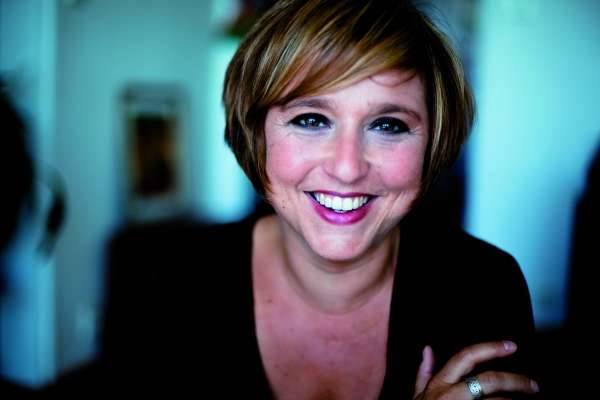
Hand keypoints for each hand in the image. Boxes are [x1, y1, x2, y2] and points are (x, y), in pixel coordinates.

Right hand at [413, 341, 538, 398]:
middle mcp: (452, 394)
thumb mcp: (418, 396)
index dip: (489, 348)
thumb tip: (427, 349)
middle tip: (533, 386)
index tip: (511, 346)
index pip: (466, 357)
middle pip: (489, 380)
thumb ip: (423, 373)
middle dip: (515, 381)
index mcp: (440, 383)